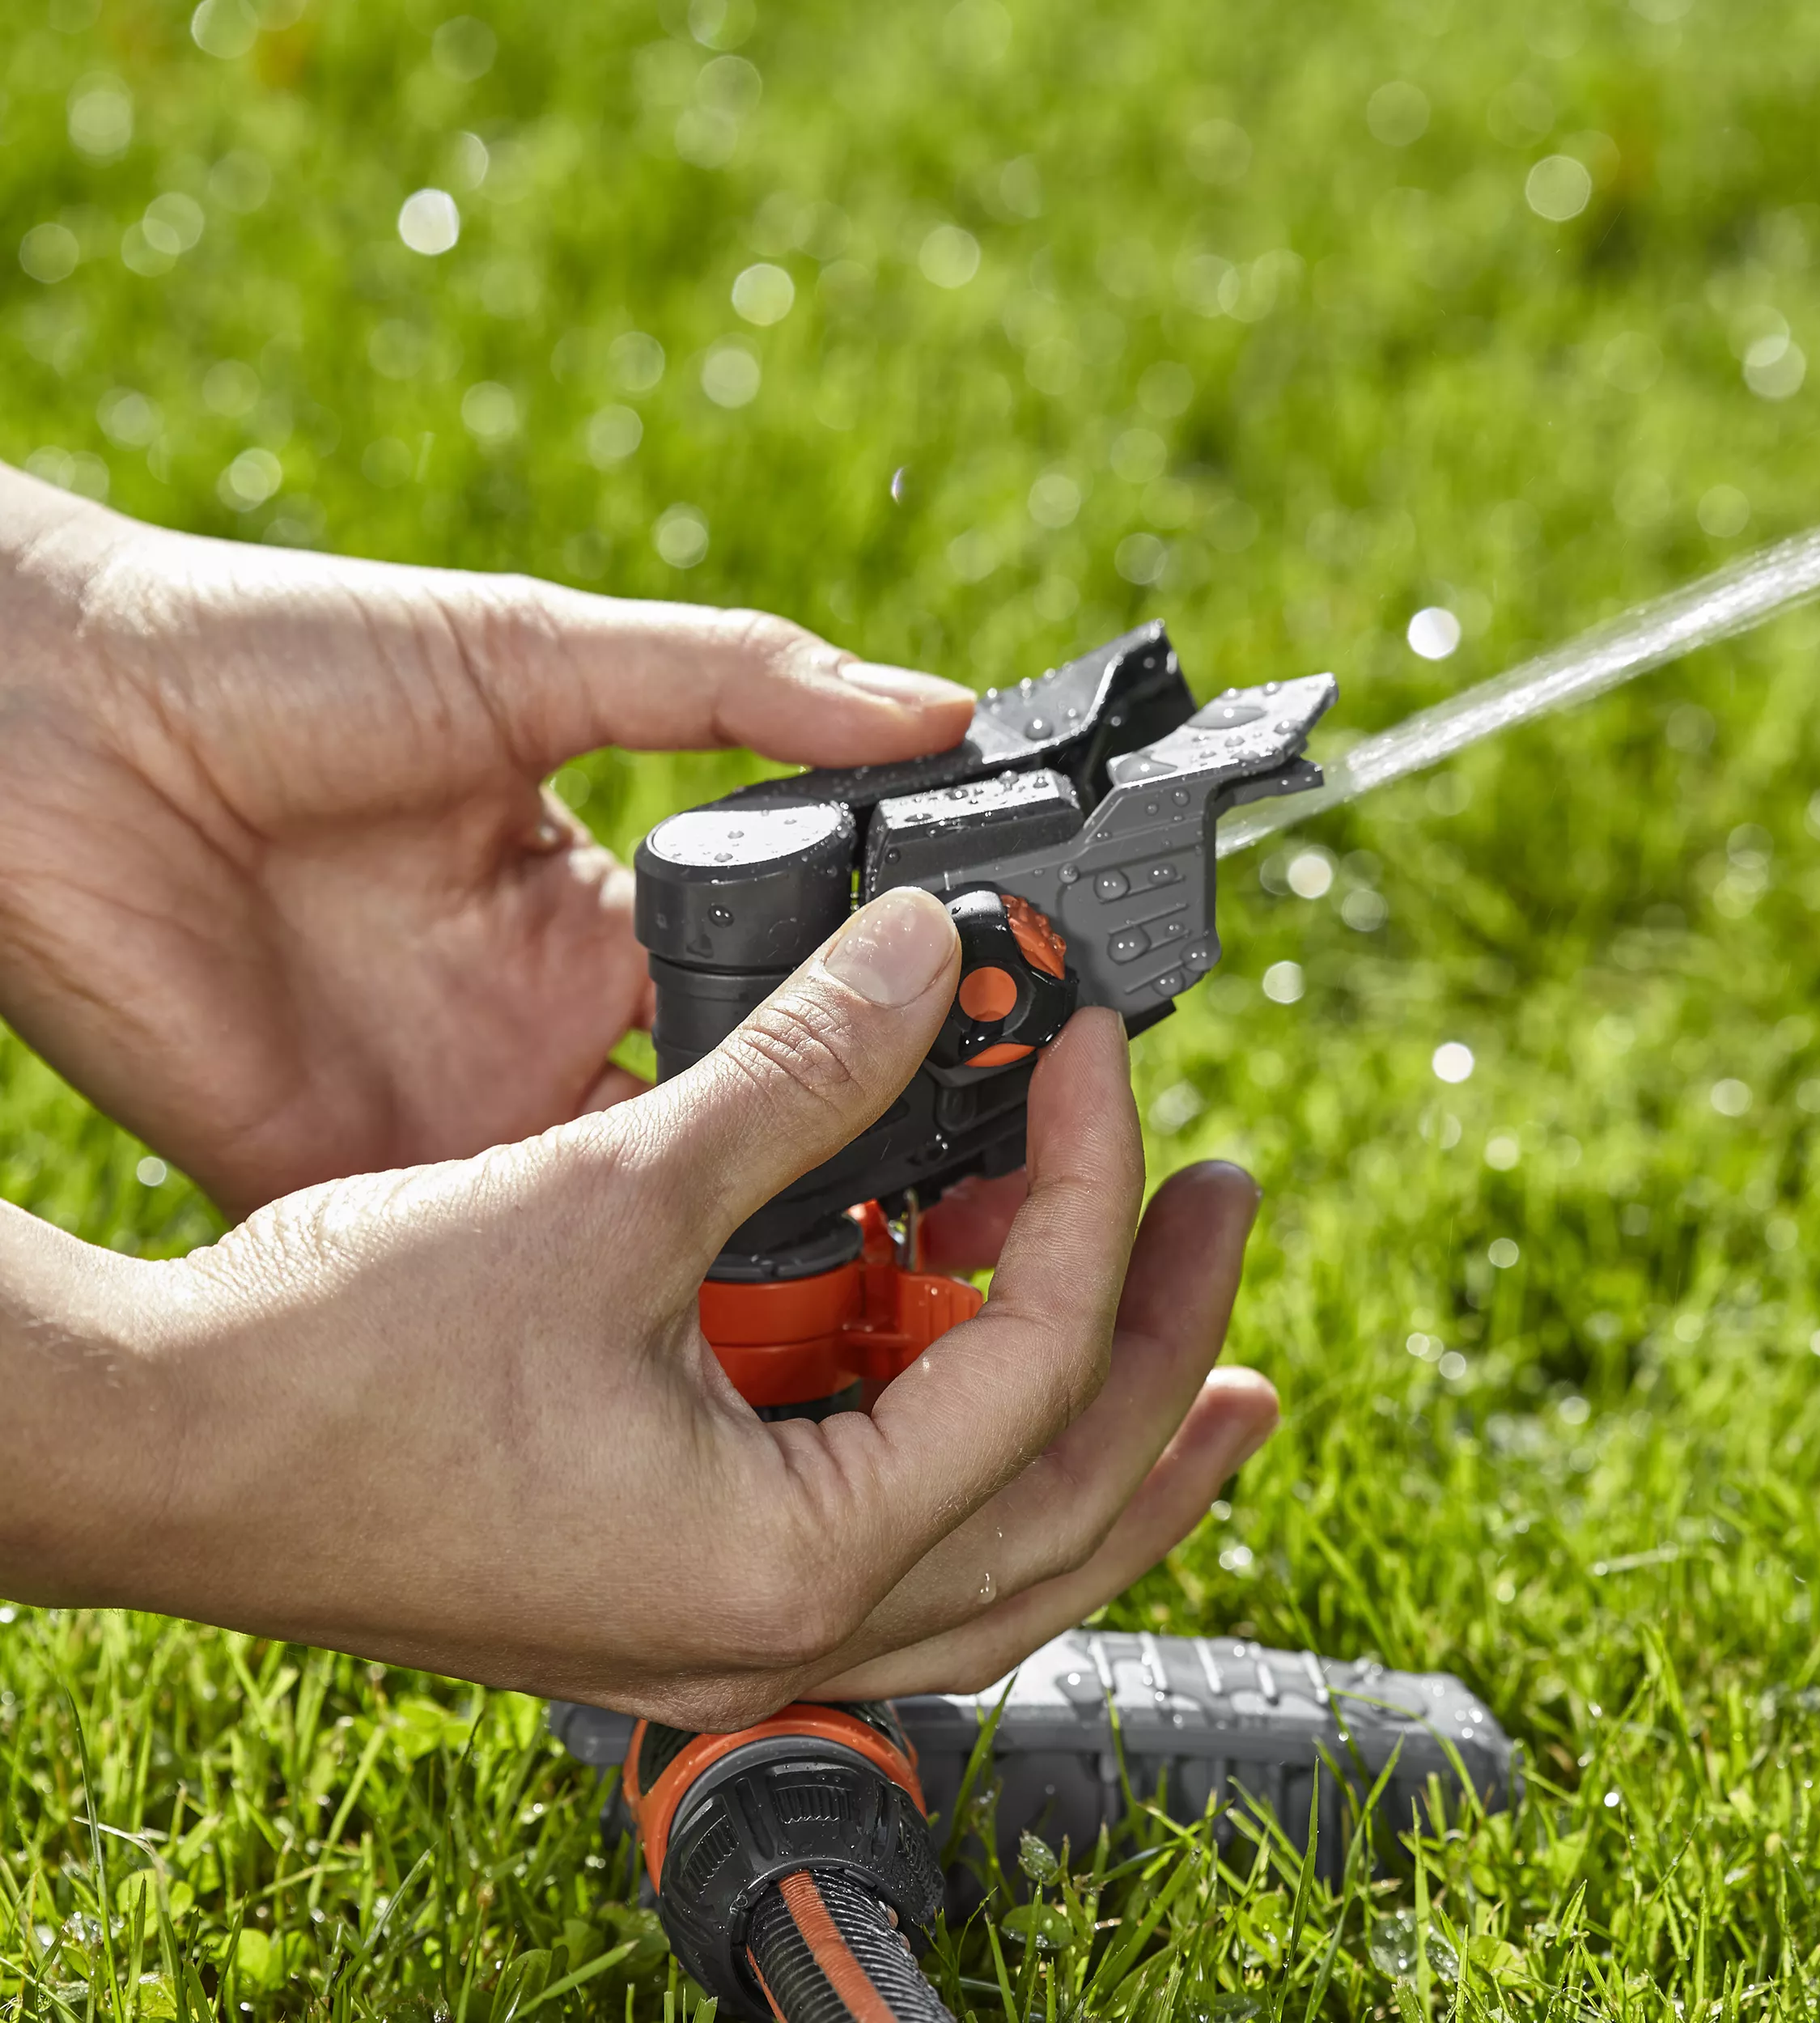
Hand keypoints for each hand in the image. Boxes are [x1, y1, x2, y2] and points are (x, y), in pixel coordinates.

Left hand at [0, 462, 973, 1216]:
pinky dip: (565, 1303)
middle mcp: (541, 1029)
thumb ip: (736, 683)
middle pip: (720, 1124)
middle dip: (825, 1161)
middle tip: (952, 1200)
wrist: (51, 727)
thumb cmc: (285, 658)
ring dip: (719, 1245)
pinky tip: (677, 1326)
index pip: (771, 991)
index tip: (984, 1057)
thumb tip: (934, 710)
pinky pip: (484, 1267)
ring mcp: (456, 1116)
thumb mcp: (539, 654)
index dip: (871, 1024)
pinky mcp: (357, 1183)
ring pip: (623, 1220)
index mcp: (594, 912)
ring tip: (850, 1277)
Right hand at [1, 890, 1276, 1725]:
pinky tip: (982, 1354)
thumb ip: (799, 1077)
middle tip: (1227, 1216)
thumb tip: (932, 955)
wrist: (163, 1445)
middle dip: (1174, 1356)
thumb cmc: (344, 1356)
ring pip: (1002, 1560)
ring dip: (1111, 1443)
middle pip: (1069, 1513)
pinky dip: (973, 1450)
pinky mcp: (689, 1572)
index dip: (1089, 1187)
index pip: (1032, 1366)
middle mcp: (785, 1626)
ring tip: (1200, 1338)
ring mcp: (738, 1616)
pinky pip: (897, 1540)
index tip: (1094, 1053)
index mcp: (789, 1555)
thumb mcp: (605, 1192)